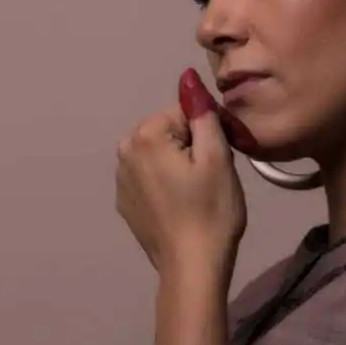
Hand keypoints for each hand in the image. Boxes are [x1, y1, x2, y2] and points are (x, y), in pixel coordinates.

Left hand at [115, 69, 246, 278]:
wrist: (192, 267)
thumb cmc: (211, 210)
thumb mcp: (217, 157)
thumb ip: (202, 114)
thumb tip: (187, 77)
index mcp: (145, 136)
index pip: (186, 112)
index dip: (211, 130)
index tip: (225, 157)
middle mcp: (124, 151)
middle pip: (169, 131)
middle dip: (193, 146)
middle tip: (214, 177)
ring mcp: (120, 179)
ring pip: (160, 154)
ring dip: (179, 164)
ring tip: (200, 193)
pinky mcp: (125, 203)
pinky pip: (150, 177)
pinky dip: (166, 183)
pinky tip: (182, 206)